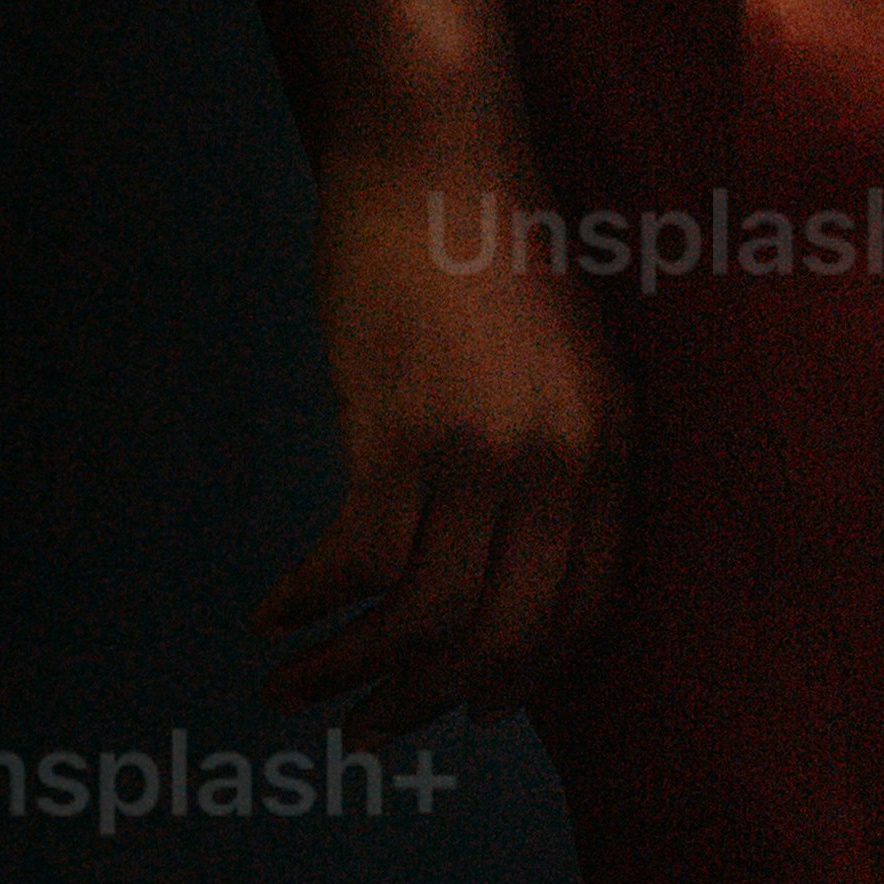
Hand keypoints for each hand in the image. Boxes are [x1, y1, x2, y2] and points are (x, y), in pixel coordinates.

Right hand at [258, 142, 635, 738]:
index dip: (519, 679)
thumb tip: (485, 556)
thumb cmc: (483, 246)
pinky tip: (272, 609)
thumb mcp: (555, 361)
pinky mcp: (401, 434)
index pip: (581, 613)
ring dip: (349, 671)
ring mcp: (484, 455)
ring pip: (420, 618)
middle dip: (424, 702)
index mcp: (612, 450)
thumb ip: (544, 456)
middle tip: (367, 731)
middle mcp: (562, 468)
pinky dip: (307, 602)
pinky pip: (354, 563)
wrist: (436, 152)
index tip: (466, 712)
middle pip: (499, 638)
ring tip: (293, 691)